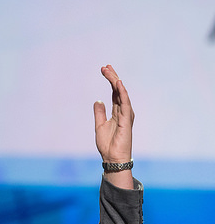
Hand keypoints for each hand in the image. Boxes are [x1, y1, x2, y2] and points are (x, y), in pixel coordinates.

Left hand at [93, 65, 134, 187]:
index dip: (110, 80)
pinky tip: (118, 83)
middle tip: (105, 66)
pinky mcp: (127, 119)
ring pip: (122, 93)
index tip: (104, 69)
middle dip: (112, 77)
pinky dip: (122, 92)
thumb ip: (99, 112)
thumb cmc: (107, 144)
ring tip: (109, 70)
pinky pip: (125, 103)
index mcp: (117, 112)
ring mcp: (126, 114)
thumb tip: (98, 100)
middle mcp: (123, 111)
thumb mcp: (99, 125)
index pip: (114, 92)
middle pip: (118, 90)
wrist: (112, 157)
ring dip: (115, 81)